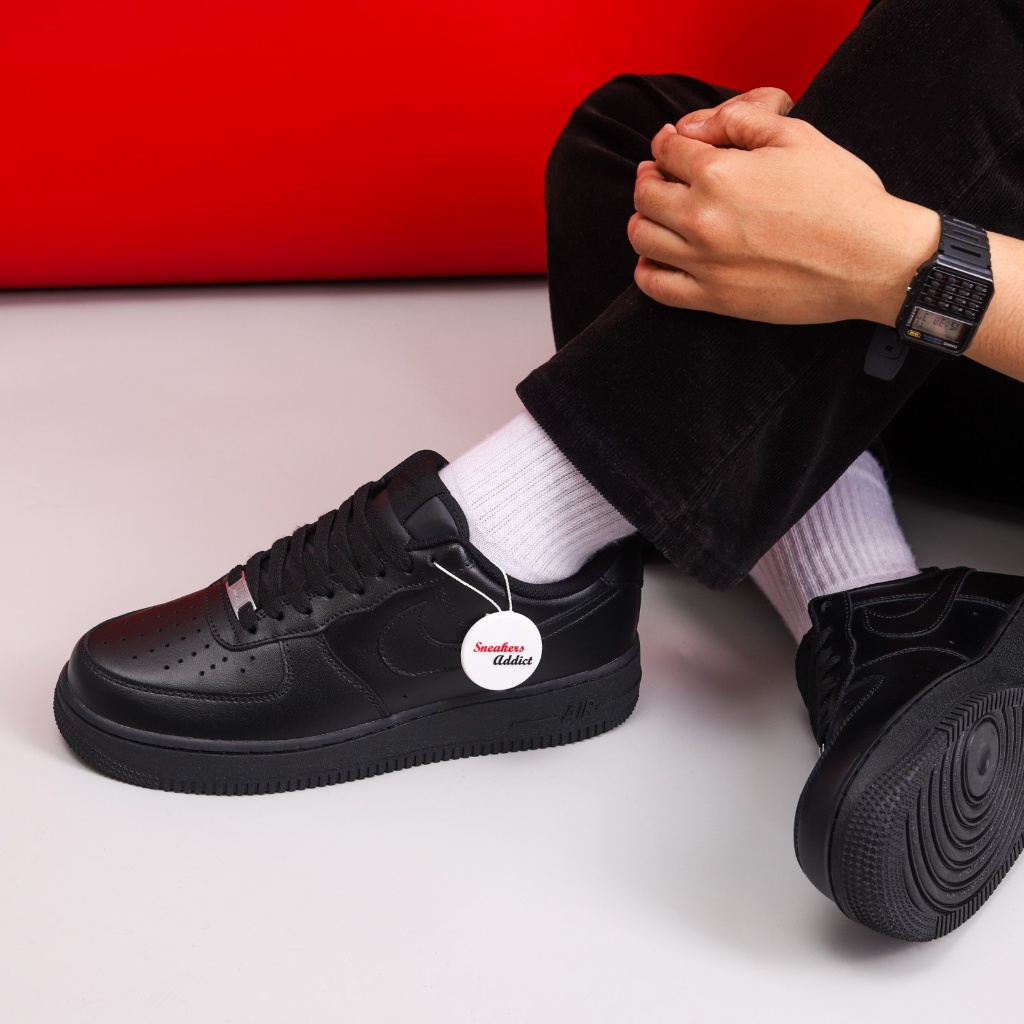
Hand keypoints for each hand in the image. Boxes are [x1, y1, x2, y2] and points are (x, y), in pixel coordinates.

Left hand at [628, 97, 939, 325]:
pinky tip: (657, 258)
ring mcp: (703, 262)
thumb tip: (694, 126)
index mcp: (720, 173)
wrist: (871, 258)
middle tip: (661, 175)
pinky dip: (646, 269)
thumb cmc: (842, 195)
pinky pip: (654, 286)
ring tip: (659, 213)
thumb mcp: (796, 136)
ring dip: (644, 219)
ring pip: (642, 237)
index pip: (668, 149)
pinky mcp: (712, 298)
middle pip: (645, 193)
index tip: (673, 145)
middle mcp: (702, 218)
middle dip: (650, 177)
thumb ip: (740, 121)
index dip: (667, 142)